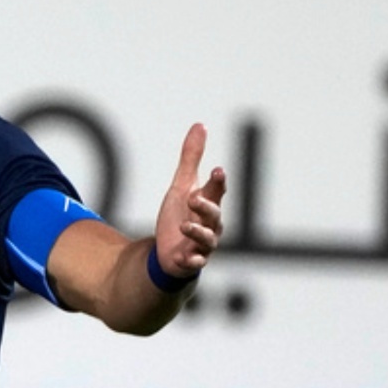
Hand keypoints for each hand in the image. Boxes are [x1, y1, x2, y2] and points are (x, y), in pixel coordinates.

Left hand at [153, 123, 224, 280]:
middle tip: (193, 197)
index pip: (217, 190)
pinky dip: (193, 260)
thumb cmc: (181, 215)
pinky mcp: (191, 260)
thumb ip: (191, 158)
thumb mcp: (182, 185)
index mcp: (209, 203)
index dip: (218, 181)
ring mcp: (202, 244)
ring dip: (198, 232)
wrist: (170, 250)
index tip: (217, 170)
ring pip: (207, 238)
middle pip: (214, 214)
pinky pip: (197, 262)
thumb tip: (199, 125)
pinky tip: (186, 257)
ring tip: (184, 225)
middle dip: (206, 206)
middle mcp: (210, 224)